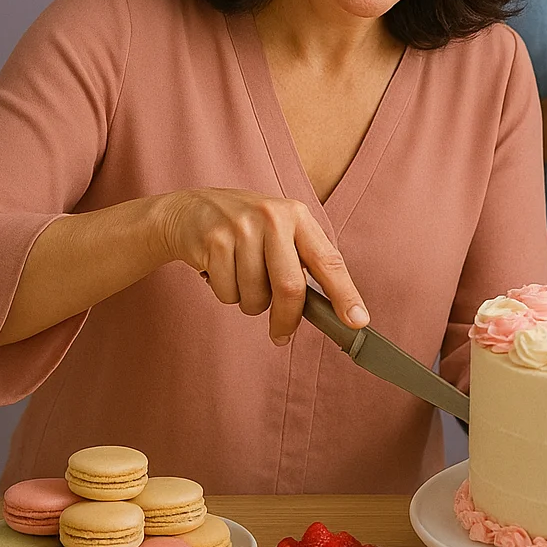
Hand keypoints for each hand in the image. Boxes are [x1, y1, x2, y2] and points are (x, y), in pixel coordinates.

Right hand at [156, 188, 366, 343]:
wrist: (189, 211)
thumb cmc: (244, 228)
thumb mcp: (279, 231)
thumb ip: (302, 262)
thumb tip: (329, 310)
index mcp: (297, 216)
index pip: (329, 261)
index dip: (345, 294)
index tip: (358, 320)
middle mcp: (273, 217)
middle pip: (290, 287)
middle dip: (287, 319)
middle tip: (282, 335)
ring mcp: (241, 227)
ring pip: (256, 296)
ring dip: (251, 302)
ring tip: (241, 277)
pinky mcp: (214, 242)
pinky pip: (228, 294)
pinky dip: (226, 294)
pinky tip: (221, 271)